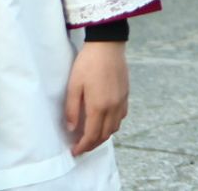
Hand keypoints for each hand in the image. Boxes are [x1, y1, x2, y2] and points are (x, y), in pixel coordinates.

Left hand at [65, 40, 127, 155]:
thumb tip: (71, 128)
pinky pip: (121, 116)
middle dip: (93, 144)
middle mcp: (113, 106)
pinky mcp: (126, 93)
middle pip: (105, 134)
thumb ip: (72, 109)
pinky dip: (112, 124)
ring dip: (103, 135)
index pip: (91, 135)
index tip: (74, 151)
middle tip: (81, 147)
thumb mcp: (73, 86)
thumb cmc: (87, 64)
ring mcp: (122, 100)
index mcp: (99, 106)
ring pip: (115, 127)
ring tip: (91, 136)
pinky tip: (104, 121)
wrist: (107, 46)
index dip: (83, 146)